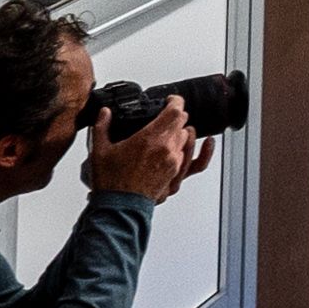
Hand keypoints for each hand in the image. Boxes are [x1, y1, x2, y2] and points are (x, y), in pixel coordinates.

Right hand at [81, 101, 212, 203]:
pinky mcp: (177, 176)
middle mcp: (167, 149)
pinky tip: (208, 143)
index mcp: (150, 139)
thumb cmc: (110, 182)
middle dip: (174, 117)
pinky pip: (198, 163)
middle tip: (164, 116)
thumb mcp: (100, 150)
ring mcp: (174, 163)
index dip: (175, 102)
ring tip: (171, 130)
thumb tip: (104, 113)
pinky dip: (205, 151)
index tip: (170, 100)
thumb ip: (102, 127)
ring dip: (182, 131)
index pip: (174, 111)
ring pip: (188, 139)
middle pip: (182, 123)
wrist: (118, 207)